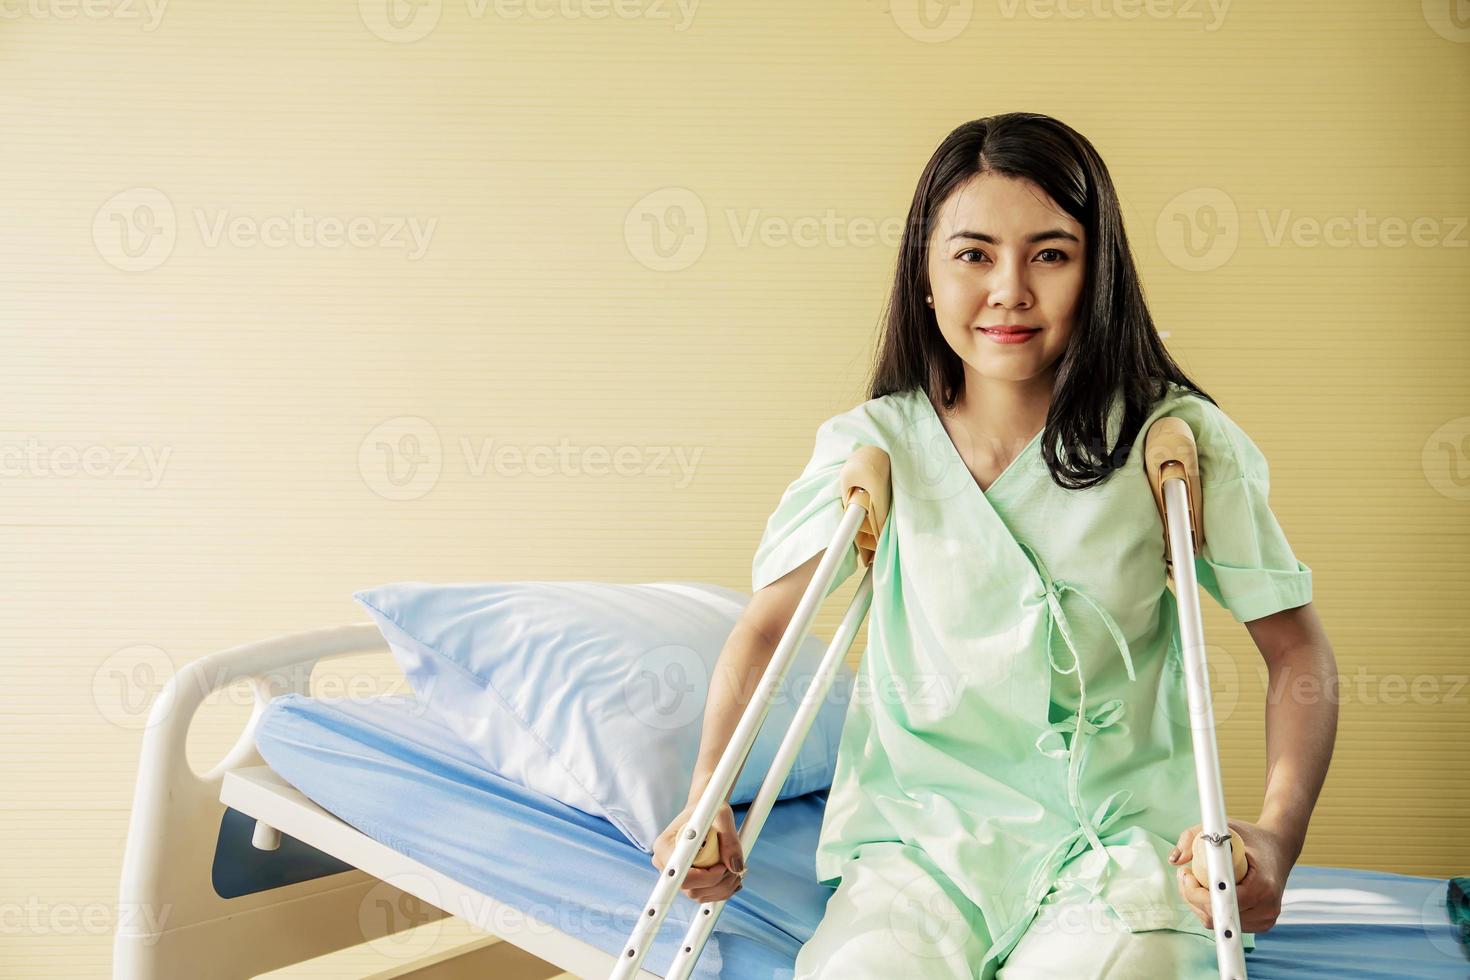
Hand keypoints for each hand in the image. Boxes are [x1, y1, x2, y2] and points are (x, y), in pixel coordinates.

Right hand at [650, 799, 745, 904]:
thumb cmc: (708, 809)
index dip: (704, 877)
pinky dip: (721, 891)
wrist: (703, 811)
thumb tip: (736, 866)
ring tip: (737, 872)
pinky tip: (733, 878)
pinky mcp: (686, 880)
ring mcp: (674, 874)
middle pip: (690, 889)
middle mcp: (665, 864)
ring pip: (698, 895)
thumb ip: (730, 840)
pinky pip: (702, 894)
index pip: (681, 876)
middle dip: (718, 884)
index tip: (722, 866)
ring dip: (722, 889)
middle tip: (736, 870)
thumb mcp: (722, 816)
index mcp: (664, 847)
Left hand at [1169, 818, 1290, 933]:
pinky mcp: (1260, 924)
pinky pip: (1225, 923)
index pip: (1222, 902)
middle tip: (1186, 873)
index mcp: (1263, 885)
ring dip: (1198, 903)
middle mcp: (1267, 907)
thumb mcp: (1223, 827)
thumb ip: (1193, 837)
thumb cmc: (1250, 838)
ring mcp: (1265, 919)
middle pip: (1215, 915)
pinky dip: (1211, 908)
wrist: (1279, 849)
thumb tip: (1174, 861)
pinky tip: (1208, 890)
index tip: (1187, 873)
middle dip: (1192, 895)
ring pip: (1216, 922)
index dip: (1197, 893)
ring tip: (1196, 879)